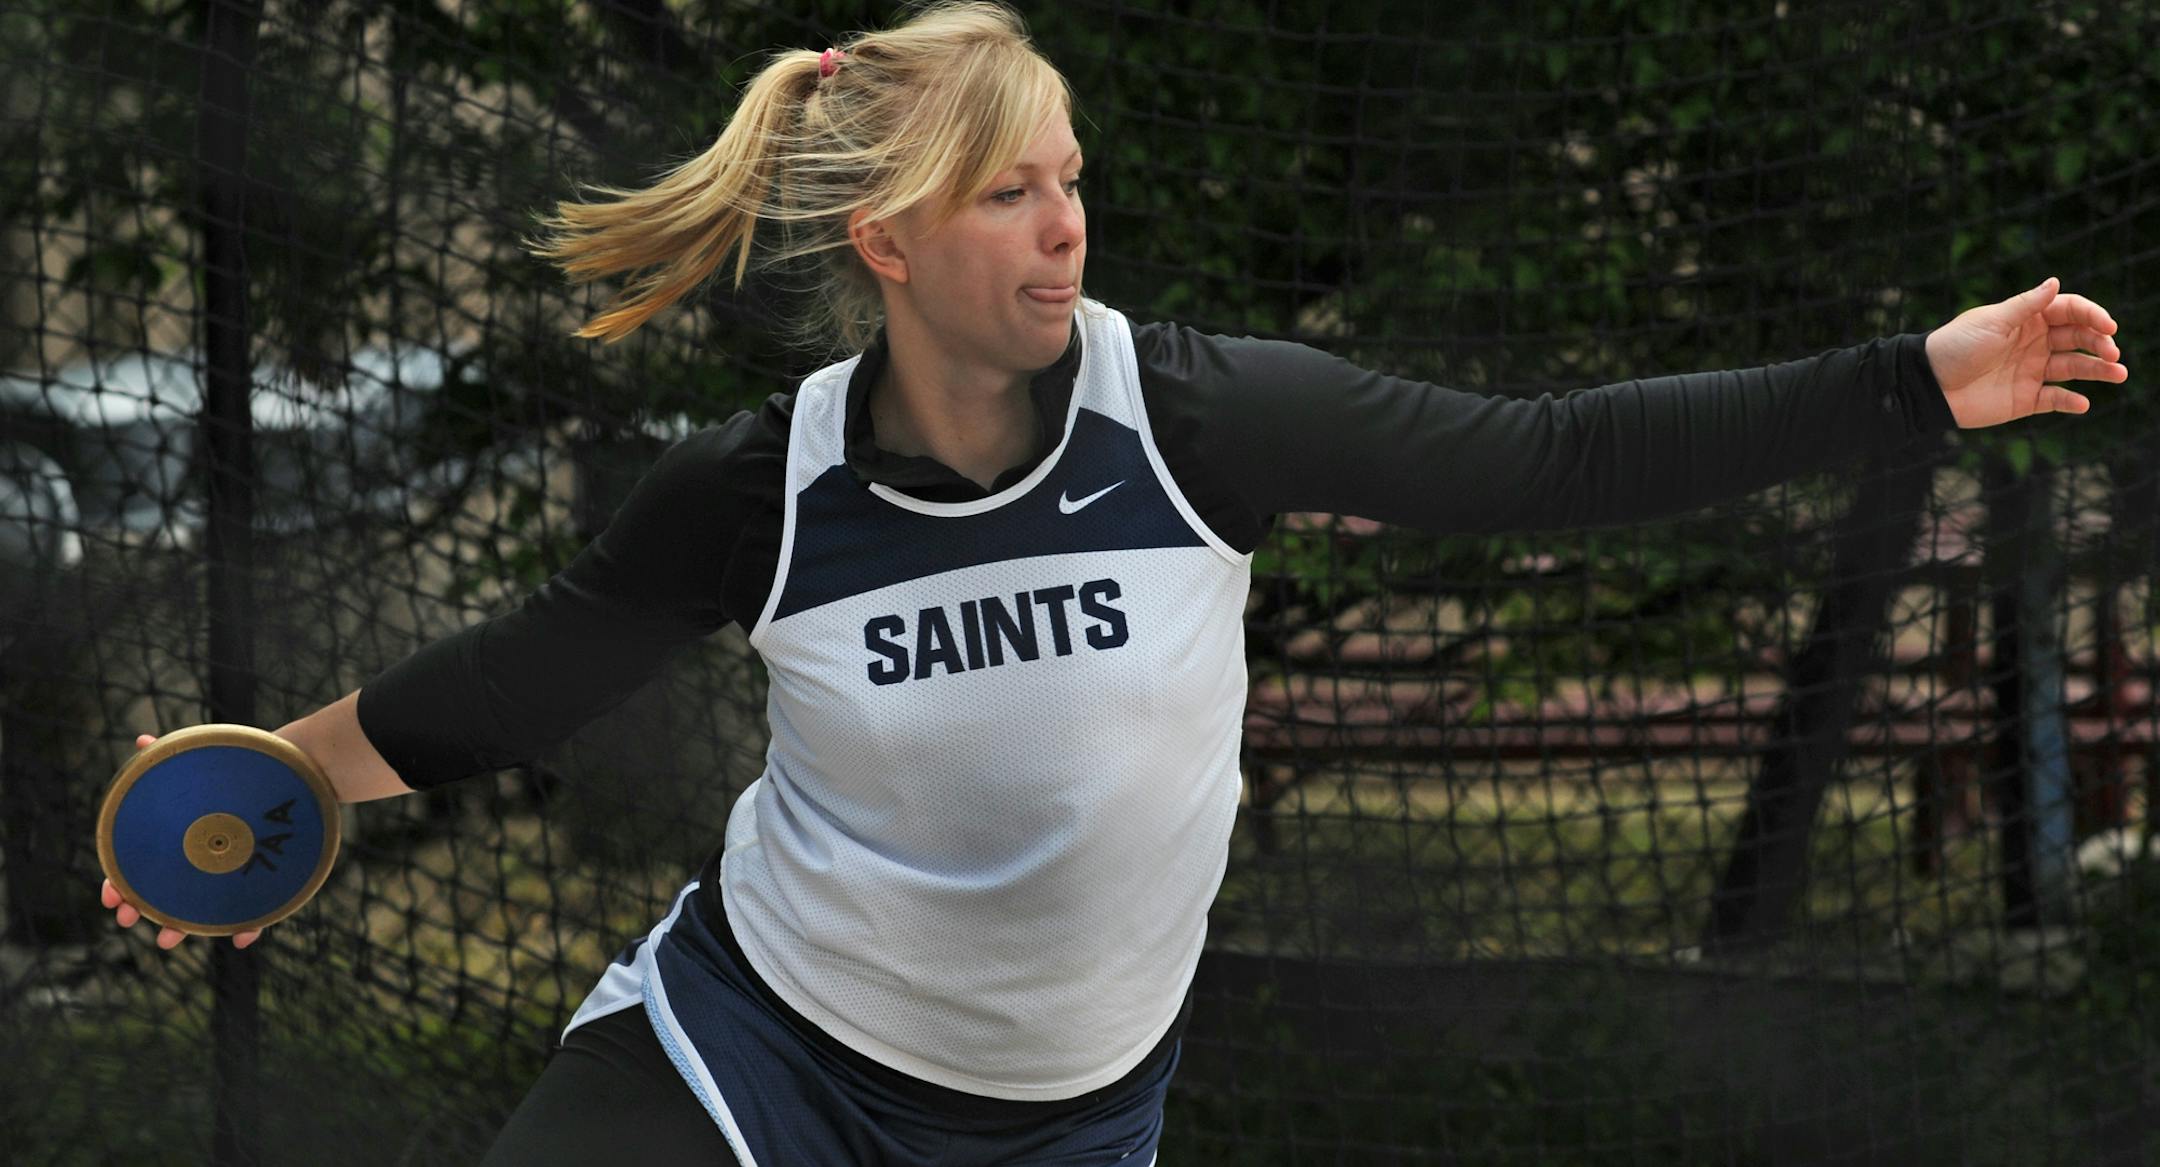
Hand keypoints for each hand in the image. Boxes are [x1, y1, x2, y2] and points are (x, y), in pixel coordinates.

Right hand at [98, 732, 262, 949]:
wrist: (296, 773)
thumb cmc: (243, 775)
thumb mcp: (203, 763)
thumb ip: (171, 756)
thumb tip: (142, 739)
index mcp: (181, 842)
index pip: (140, 869)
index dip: (119, 884)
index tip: (110, 897)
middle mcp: (203, 862)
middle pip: (163, 894)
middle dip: (140, 909)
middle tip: (127, 918)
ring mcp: (233, 876)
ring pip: (203, 912)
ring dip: (181, 928)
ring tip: (165, 941)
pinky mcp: (267, 884)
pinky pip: (258, 913)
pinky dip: (249, 927)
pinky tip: (242, 937)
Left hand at [1926, 277, 2127, 428]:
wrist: (1928, 385)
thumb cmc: (1956, 347)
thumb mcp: (1991, 322)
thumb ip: (2026, 306)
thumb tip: (2056, 282)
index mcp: (2027, 319)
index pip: (2070, 311)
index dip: (2092, 316)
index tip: (2108, 326)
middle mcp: (2035, 343)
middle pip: (2078, 338)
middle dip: (2099, 343)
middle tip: (2112, 353)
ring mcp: (2032, 371)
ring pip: (2074, 368)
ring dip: (2097, 370)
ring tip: (2118, 374)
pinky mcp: (2026, 398)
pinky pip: (2056, 399)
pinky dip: (2071, 401)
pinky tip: (2083, 403)